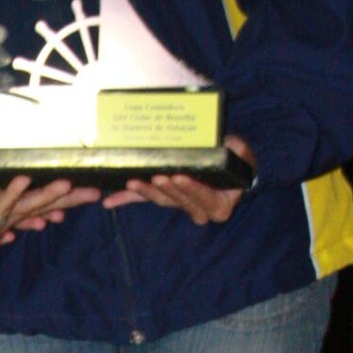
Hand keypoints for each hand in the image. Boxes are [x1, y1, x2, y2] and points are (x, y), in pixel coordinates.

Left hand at [0, 134, 97, 299]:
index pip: (25, 184)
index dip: (46, 178)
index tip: (71, 169)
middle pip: (37, 198)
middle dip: (63, 193)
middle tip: (91, 186)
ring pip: (27, 206)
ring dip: (48, 196)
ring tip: (70, 186)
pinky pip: (1, 210)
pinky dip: (13, 196)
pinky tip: (25, 183)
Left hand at [102, 135, 255, 225]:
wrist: (227, 165)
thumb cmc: (235, 162)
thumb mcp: (242, 156)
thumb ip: (240, 152)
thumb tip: (232, 144)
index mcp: (217, 205)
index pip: (203, 199)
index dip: (191, 189)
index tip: (179, 176)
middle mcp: (197, 208)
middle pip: (178, 201)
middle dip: (164, 190)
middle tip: (154, 176)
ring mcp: (177, 203)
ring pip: (159, 199)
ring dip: (145, 191)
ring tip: (133, 181)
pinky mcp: (161, 196)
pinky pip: (142, 199)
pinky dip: (125, 199)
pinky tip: (109, 202)